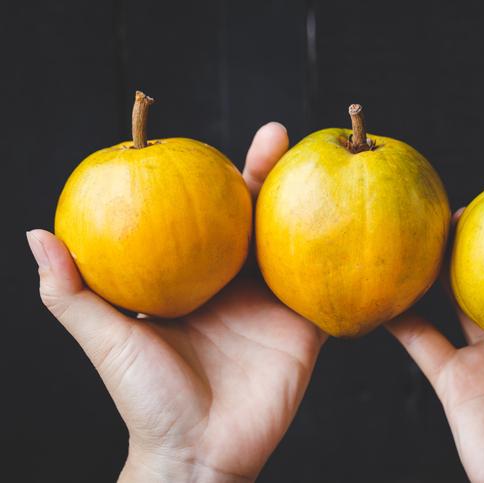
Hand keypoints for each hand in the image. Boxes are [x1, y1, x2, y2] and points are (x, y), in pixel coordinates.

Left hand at [27, 123, 325, 482]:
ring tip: (313, 160)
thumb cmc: (148, 401)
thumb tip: (37, 234)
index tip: (208, 144)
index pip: (205, 220)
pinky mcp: (305, 326)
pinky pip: (322, 284)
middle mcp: (235, 287)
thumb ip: (72, 292)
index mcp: (193, 282)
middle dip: (266, 174)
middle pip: (254, 220)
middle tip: (277, 132)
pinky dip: (334, 253)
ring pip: (292, 242)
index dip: (210, 181)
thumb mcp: (107, 340)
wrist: (200, 455)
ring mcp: (273, 304)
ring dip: (305, 201)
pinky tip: (344, 217)